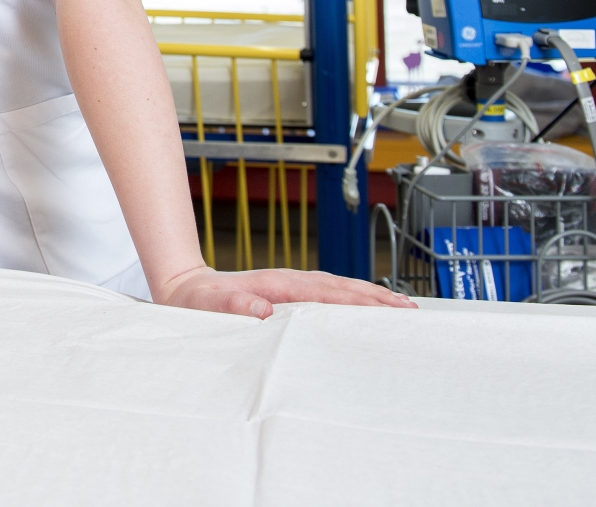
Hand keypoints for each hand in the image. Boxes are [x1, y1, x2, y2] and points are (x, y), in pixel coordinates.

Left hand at [155, 265, 414, 318]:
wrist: (183, 288)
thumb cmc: (195, 302)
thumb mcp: (208, 305)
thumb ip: (232, 306)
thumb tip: (261, 310)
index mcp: (277, 284)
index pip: (328, 291)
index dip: (361, 299)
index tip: (390, 307)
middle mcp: (289, 282)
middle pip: (343, 287)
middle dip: (378, 297)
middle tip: (412, 311)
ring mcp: (291, 287)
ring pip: (339, 290)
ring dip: (370, 298)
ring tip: (401, 310)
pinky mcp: (289, 295)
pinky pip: (328, 297)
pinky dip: (352, 302)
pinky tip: (366, 312)